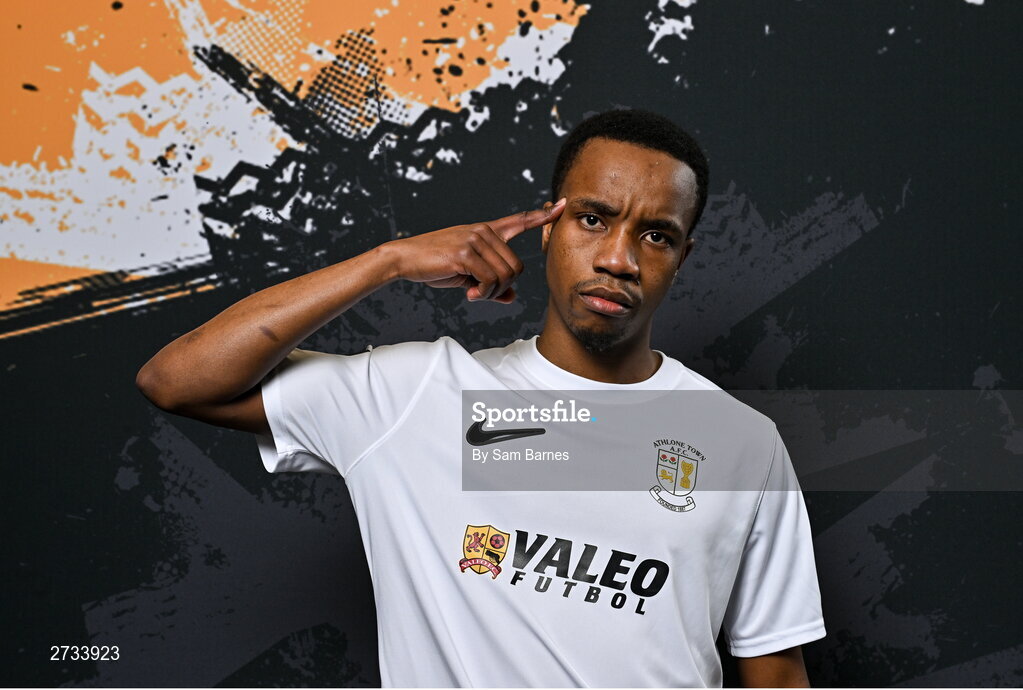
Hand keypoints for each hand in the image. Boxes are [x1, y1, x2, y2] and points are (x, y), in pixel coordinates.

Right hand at [383, 197, 565, 302]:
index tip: (562, 205)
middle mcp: (483, 231)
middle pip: (516, 267)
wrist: (405, 258)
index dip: (542, 215)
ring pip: (505, 276)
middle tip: (483, 294)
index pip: (519, 220)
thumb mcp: (467, 275)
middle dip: (503, 288)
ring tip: (475, 294)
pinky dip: (483, 293)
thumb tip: (511, 298)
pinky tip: (469, 294)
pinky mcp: (466, 253)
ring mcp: (475, 240)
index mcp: (486, 231)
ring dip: (493, 293)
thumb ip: (491, 284)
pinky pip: (490, 280)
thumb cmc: (435, 266)